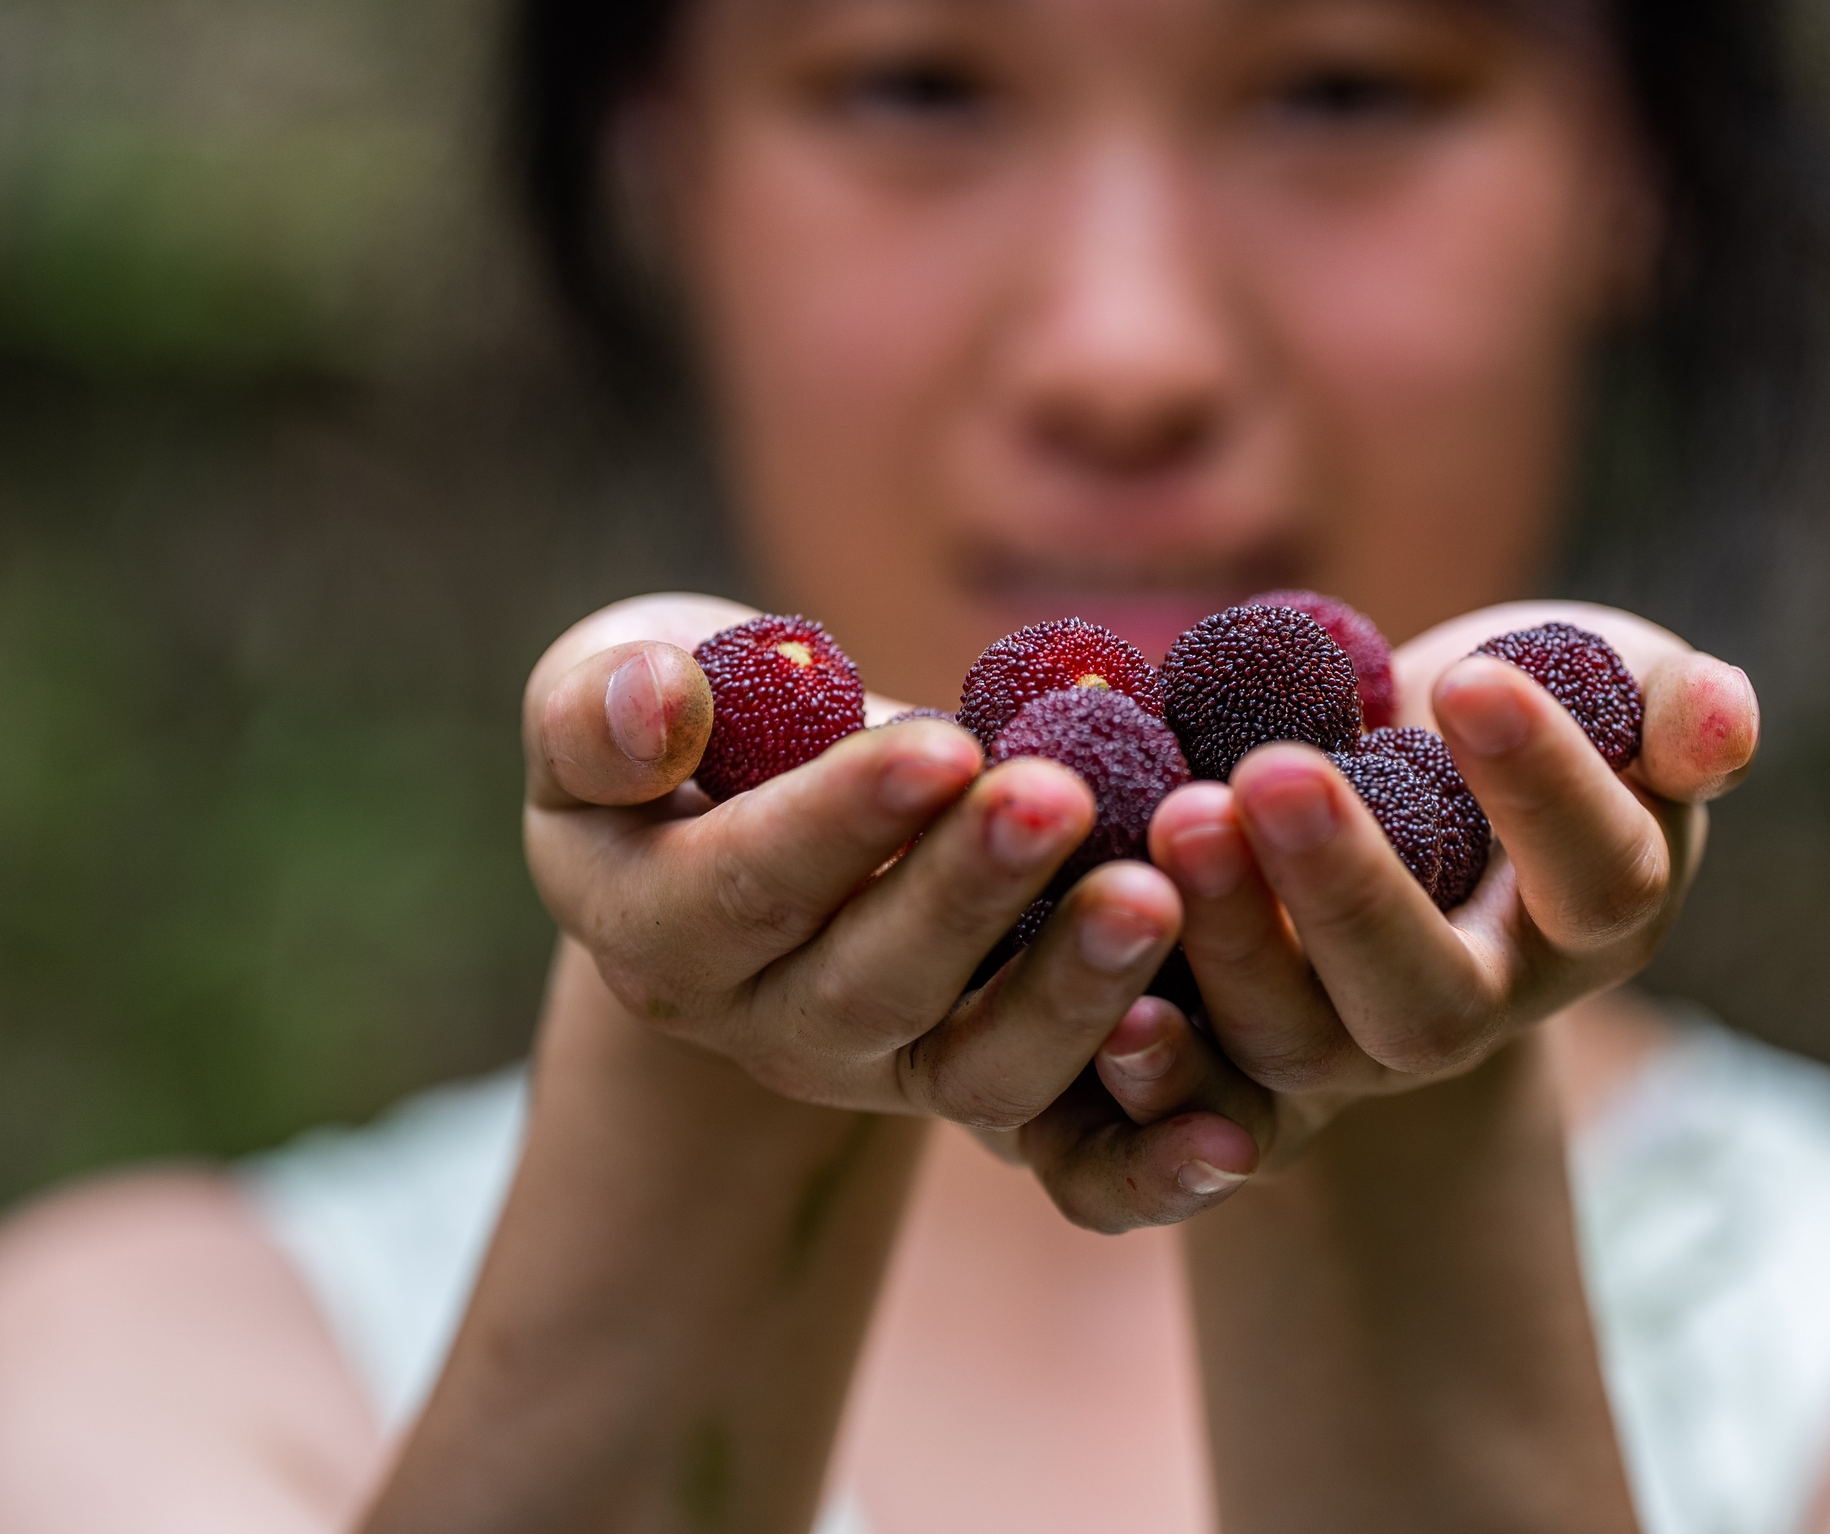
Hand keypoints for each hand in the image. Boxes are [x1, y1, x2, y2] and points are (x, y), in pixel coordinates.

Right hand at [521, 596, 1242, 1182]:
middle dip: (967, 892)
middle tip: (1058, 799)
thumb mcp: (598, 698)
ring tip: (1156, 896)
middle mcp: (768, 1025)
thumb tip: (655, 707)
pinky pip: (1068, 1119)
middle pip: (871, 983)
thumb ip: (598, 711)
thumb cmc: (680, 724)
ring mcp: (885, 1062)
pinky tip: (1232, 1117)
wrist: (751, 807)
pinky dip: (1147, 1130)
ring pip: (981, 1067)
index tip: (941, 746)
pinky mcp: (984, 1072)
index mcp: (657, 932)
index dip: (841, 822)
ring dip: (1070, 989)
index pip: (745, 885)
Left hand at [1018, 602, 1757, 1228]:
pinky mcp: (1255, 1058)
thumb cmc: (1521, 704)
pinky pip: (1206, 1093)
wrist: (1399, 767)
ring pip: (1305, 1040)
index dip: (1544, 787)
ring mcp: (1361, 1043)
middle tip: (1276, 774)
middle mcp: (1485, 1002)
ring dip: (1232, 940)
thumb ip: (1667, 703)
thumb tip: (1724, 727)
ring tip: (1179, 815)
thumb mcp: (1610, 680)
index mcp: (1595, 916)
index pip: (1594, 873)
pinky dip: (1156, 1063)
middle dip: (1350, 891)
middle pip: (1430, 996)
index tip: (1472, 680)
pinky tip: (1107, 989)